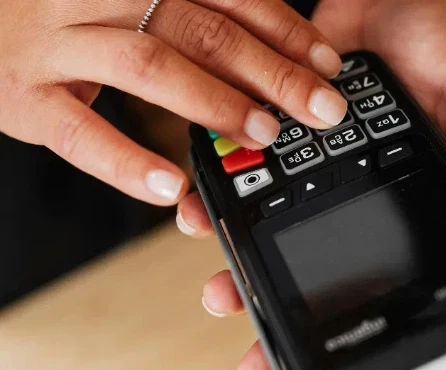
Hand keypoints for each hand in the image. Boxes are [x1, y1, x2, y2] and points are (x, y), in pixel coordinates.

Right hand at [0, 0, 348, 204]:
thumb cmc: (66, 15)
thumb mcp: (129, 0)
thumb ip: (191, 15)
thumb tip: (277, 49)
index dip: (284, 29)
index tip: (328, 64)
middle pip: (200, 28)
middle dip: (270, 70)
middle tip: (319, 107)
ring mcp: (57, 45)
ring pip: (148, 65)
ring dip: (214, 102)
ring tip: (264, 134)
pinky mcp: (26, 98)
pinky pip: (80, 133)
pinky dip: (128, 163)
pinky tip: (172, 188)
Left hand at [177, 0, 445, 369]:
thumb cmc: (439, 53)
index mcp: (386, 203)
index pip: (361, 278)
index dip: (338, 327)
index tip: (312, 369)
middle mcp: (339, 194)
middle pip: (303, 270)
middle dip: (277, 317)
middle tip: (251, 365)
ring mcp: (301, 167)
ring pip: (263, 231)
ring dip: (238, 266)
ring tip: (223, 294)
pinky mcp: (269, 129)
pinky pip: (235, 168)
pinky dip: (216, 195)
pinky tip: (203, 217)